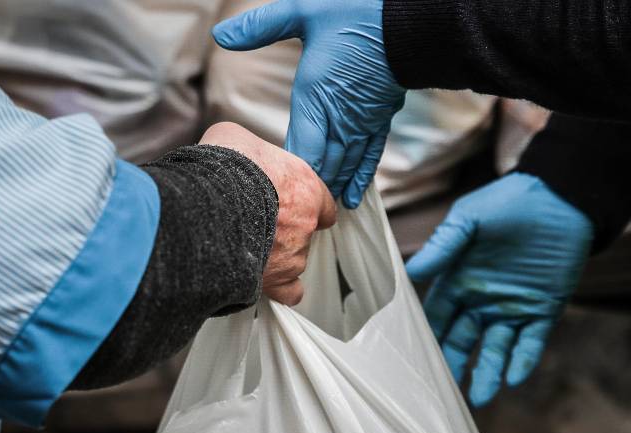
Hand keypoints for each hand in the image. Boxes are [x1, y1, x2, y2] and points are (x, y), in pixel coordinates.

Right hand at [201, 122, 335, 305]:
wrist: (207, 201)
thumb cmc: (223, 167)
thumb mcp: (235, 137)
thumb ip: (247, 150)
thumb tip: (233, 149)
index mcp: (305, 187)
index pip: (323, 203)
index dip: (307, 206)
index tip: (293, 206)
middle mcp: (304, 223)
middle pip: (305, 232)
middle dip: (284, 229)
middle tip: (257, 222)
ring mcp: (291, 253)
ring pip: (293, 260)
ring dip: (275, 256)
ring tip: (246, 247)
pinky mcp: (274, 279)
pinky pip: (288, 292)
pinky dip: (280, 290)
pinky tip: (265, 281)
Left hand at [213, 0, 403, 208]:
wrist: (409, 17)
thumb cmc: (357, 11)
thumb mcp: (301, 11)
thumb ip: (261, 27)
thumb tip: (221, 34)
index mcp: (316, 97)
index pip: (300, 154)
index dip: (289, 178)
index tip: (275, 195)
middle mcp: (340, 117)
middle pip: (321, 167)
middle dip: (306, 190)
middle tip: (290, 213)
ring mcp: (363, 121)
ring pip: (344, 166)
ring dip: (329, 188)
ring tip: (315, 211)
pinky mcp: (381, 118)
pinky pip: (370, 156)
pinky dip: (359, 177)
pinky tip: (352, 195)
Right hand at [405, 173, 593, 406]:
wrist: (559, 198)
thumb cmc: (508, 203)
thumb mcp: (469, 220)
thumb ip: (444, 246)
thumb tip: (411, 272)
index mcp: (459, 281)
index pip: (438, 318)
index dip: (428, 339)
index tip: (415, 364)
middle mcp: (483, 301)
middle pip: (463, 341)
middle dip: (455, 366)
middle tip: (445, 392)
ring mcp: (513, 308)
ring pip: (496, 349)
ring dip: (489, 372)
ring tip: (481, 398)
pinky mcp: (543, 310)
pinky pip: (531, 342)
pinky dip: (523, 360)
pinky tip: (514, 377)